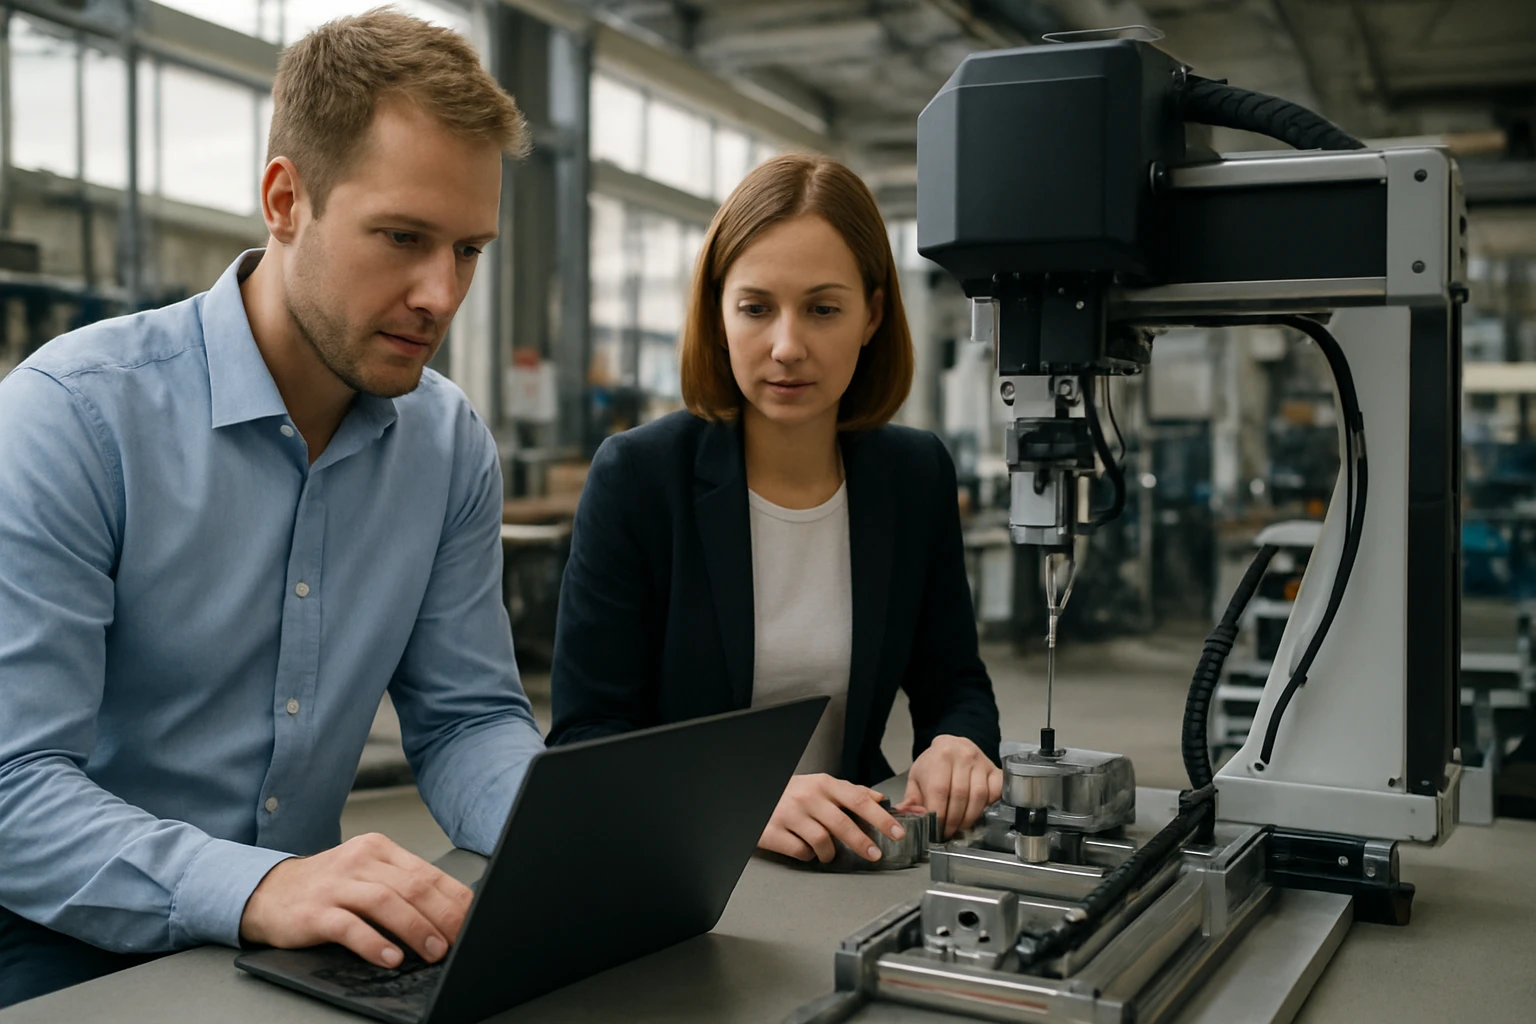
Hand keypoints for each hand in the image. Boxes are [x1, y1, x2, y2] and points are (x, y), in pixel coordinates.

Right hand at [239, 832, 473, 968]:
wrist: (267, 892)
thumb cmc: (326, 887)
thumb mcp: (366, 875)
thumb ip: (401, 886)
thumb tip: (450, 913)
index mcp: (379, 849)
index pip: (427, 872)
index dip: (454, 898)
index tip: (475, 918)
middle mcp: (360, 861)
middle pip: (412, 886)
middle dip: (443, 915)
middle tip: (461, 938)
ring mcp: (336, 885)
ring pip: (386, 902)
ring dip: (416, 929)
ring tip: (435, 951)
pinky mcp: (314, 911)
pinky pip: (349, 926)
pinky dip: (374, 943)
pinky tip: (391, 957)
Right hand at [758, 774, 906, 863]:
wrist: (758, 795)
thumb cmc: (793, 793)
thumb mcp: (822, 786)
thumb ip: (851, 793)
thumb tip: (880, 799)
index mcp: (824, 784)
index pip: (859, 800)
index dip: (881, 818)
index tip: (896, 832)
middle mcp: (807, 797)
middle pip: (843, 824)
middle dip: (862, 842)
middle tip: (874, 854)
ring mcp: (789, 814)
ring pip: (822, 842)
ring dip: (830, 853)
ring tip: (828, 853)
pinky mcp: (773, 832)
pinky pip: (801, 852)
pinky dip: (808, 855)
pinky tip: (807, 850)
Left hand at [898, 735, 1001, 839]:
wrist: (952, 746)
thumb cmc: (934, 765)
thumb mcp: (917, 778)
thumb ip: (911, 799)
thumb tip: (906, 816)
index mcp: (940, 756)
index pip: (939, 790)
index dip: (938, 815)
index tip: (935, 830)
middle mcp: (963, 756)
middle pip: (960, 796)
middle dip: (953, 821)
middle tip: (947, 833)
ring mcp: (981, 762)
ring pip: (978, 796)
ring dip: (969, 818)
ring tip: (960, 828)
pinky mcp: (994, 770)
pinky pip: (995, 792)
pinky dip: (987, 807)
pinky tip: (978, 814)